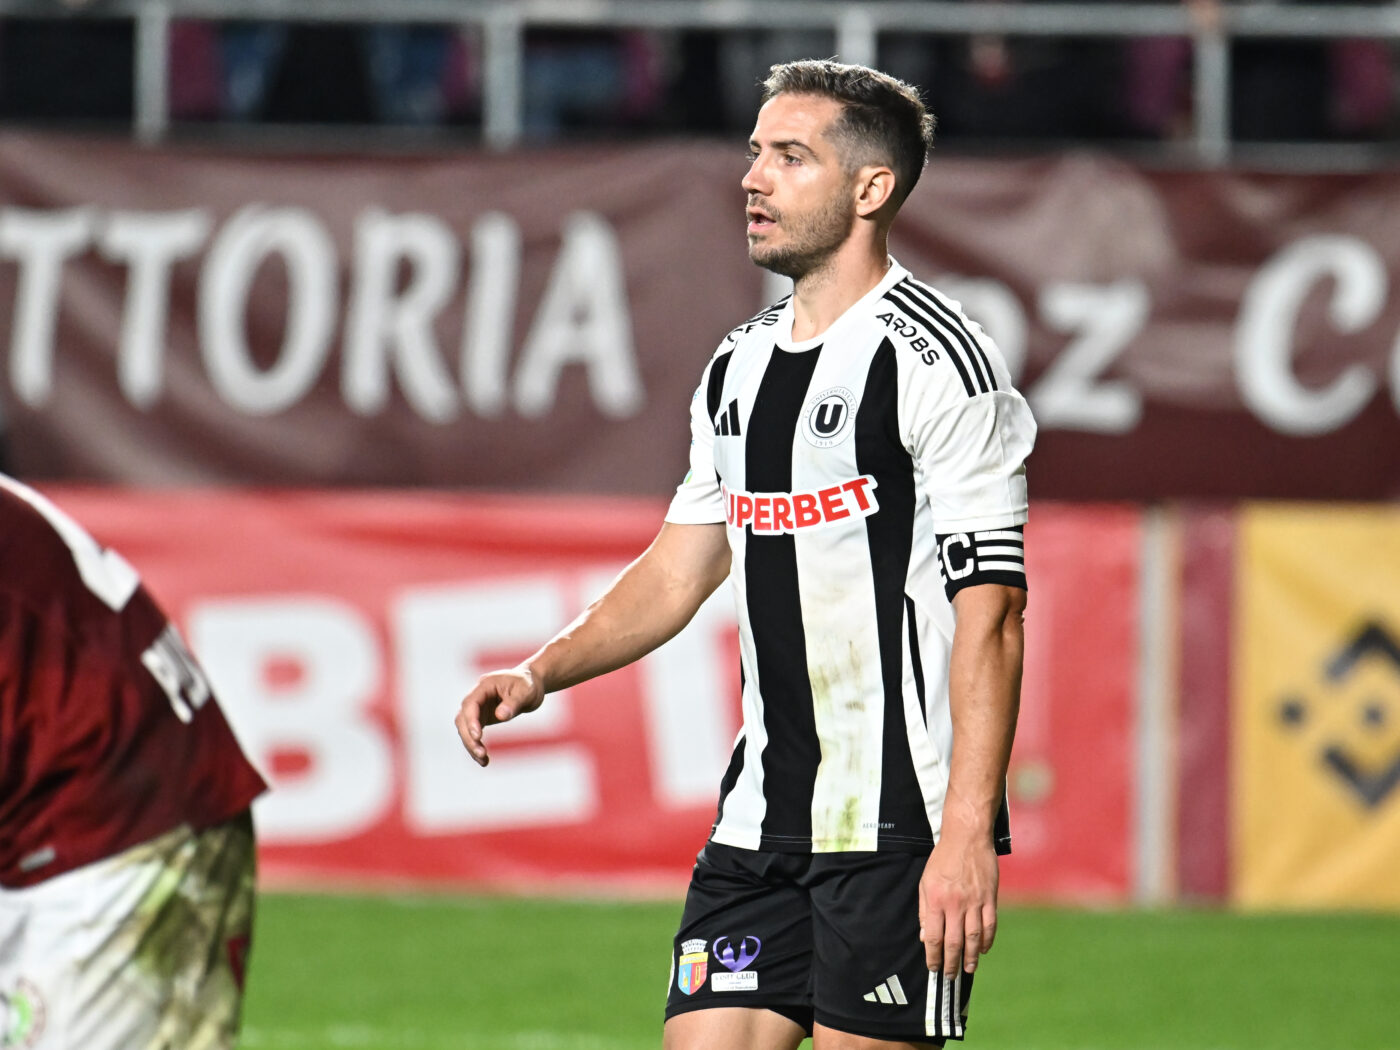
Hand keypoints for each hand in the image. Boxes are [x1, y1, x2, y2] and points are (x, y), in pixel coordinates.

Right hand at [454, 667, 543, 765]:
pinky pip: (473, 734)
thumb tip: (500, 715)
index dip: (471, 720)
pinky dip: (476, 746)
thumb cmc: (528, 685)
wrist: (531, 684)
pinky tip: (484, 761)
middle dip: (468, 737)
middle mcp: (477, 696)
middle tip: (481, 753)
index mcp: (485, 685)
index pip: (470, 703)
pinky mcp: (482, 718)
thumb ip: (513, 703)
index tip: (478, 736)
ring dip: (470, 745)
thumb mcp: (526, 692)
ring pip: (464, 728)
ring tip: (483, 761)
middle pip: (462, 718)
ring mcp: (478, 708)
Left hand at [917, 832, 999, 977]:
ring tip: (968, 969)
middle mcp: (955, 904)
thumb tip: (925, 937)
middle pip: (953, 942)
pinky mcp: (990, 898)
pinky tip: (983, 949)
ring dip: (971, 957)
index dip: (933, 956)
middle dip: (951, 962)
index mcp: (936, 900)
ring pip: (973, 938)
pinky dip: (987, 940)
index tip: (933, 967)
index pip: (934, 937)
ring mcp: (975, 901)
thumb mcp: (925, 882)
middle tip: (950, 976)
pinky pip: (990, 925)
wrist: (967, 838)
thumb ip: (925, 910)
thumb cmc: (943, 859)